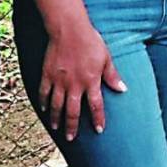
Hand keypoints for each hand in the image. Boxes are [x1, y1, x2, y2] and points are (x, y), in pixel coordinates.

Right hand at [39, 21, 126, 140]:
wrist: (69, 29)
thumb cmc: (90, 41)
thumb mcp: (105, 58)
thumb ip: (112, 75)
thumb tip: (122, 89)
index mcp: (91, 81)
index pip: (96, 106)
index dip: (98, 119)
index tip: (99, 130)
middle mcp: (74, 84)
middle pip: (73, 111)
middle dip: (72, 127)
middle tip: (71, 138)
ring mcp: (59, 80)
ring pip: (57, 106)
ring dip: (56, 119)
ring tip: (56, 128)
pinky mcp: (47, 74)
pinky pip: (44, 93)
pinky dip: (44, 103)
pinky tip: (44, 110)